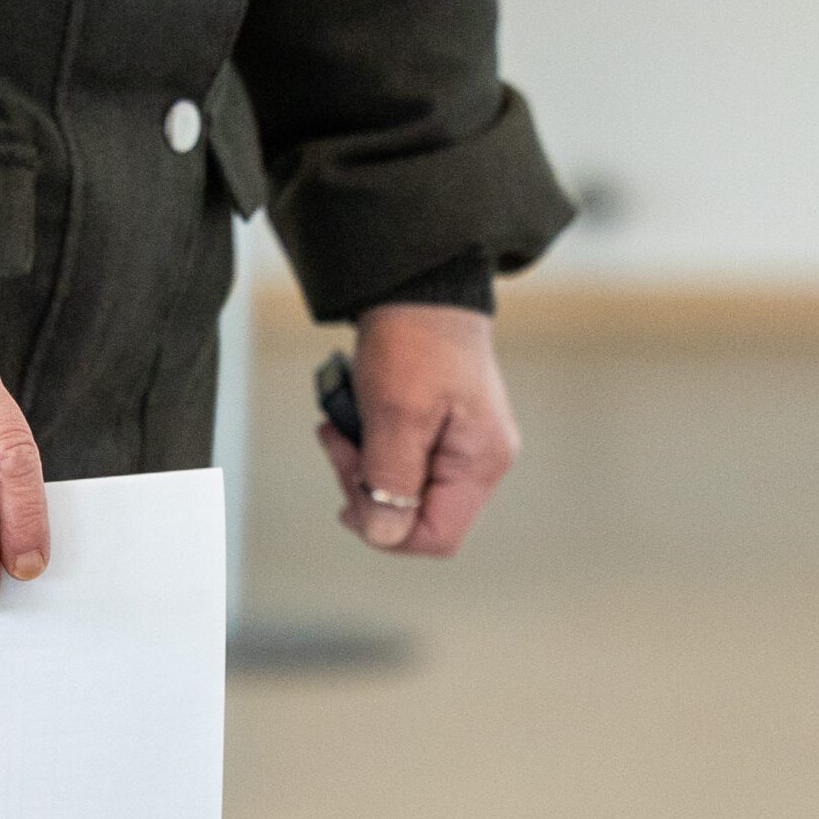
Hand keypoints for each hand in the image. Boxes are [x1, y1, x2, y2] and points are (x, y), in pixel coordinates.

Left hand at [316, 303, 518, 556]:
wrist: (417, 283)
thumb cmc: (413, 339)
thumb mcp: (396, 414)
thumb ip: (390, 480)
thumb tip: (384, 534)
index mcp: (480, 461)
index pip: (436, 536)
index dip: (387, 527)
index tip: (351, 492)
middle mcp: (478, 460)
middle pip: (416, 514)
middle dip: (367, 489)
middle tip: (339, 446)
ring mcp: (461, 444)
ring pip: (402, 488)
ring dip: (361, 467)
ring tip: (338, 427)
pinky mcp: (440, 428)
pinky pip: (400, 460)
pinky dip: (369, 448)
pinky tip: (350, 421)